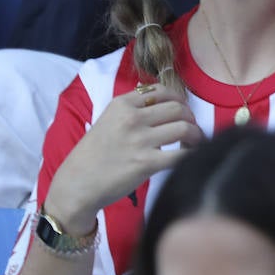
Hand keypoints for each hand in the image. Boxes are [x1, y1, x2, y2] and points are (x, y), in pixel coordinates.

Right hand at [46, 83, 202, 227]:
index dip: (179, 100)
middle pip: (178, 108)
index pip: (162, 91)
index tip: (182, 111)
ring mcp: (140, 140)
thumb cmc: (94, 155)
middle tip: (191, 129)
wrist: (77, 184)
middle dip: (190, 118)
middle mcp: (132, 118)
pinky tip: (190, 157)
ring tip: (194, 143)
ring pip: (185, 128)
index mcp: (122, 104)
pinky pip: (181, 155)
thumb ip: (133, 110)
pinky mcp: (146, 163)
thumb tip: (165, 105)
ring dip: (196, 135)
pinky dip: (192, 154)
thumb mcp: (108, 120)